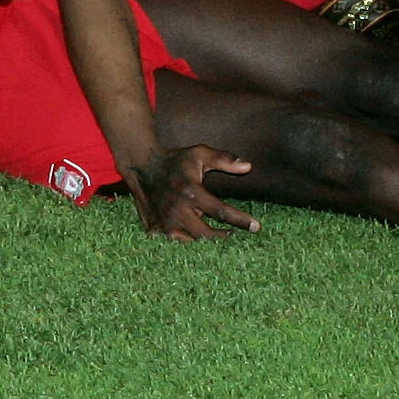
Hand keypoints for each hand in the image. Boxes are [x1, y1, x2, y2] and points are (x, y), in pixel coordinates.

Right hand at [127, 146, 259, 240]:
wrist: (142, 166)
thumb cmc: (176, 161)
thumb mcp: (200, 154)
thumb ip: (224, 159)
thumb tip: (248, 166)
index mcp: (191, 192)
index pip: (221, 211)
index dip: (241, 220)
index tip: (256, 227)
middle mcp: (178, 210)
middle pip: (207, 234)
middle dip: (224, 237)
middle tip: (235, 236)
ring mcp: (165, 222)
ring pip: (191, 242)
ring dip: (206, 242)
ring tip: (218, 238)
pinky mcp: (155, 229)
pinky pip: (176, 244)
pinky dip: (188, 242)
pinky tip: (196, 238)